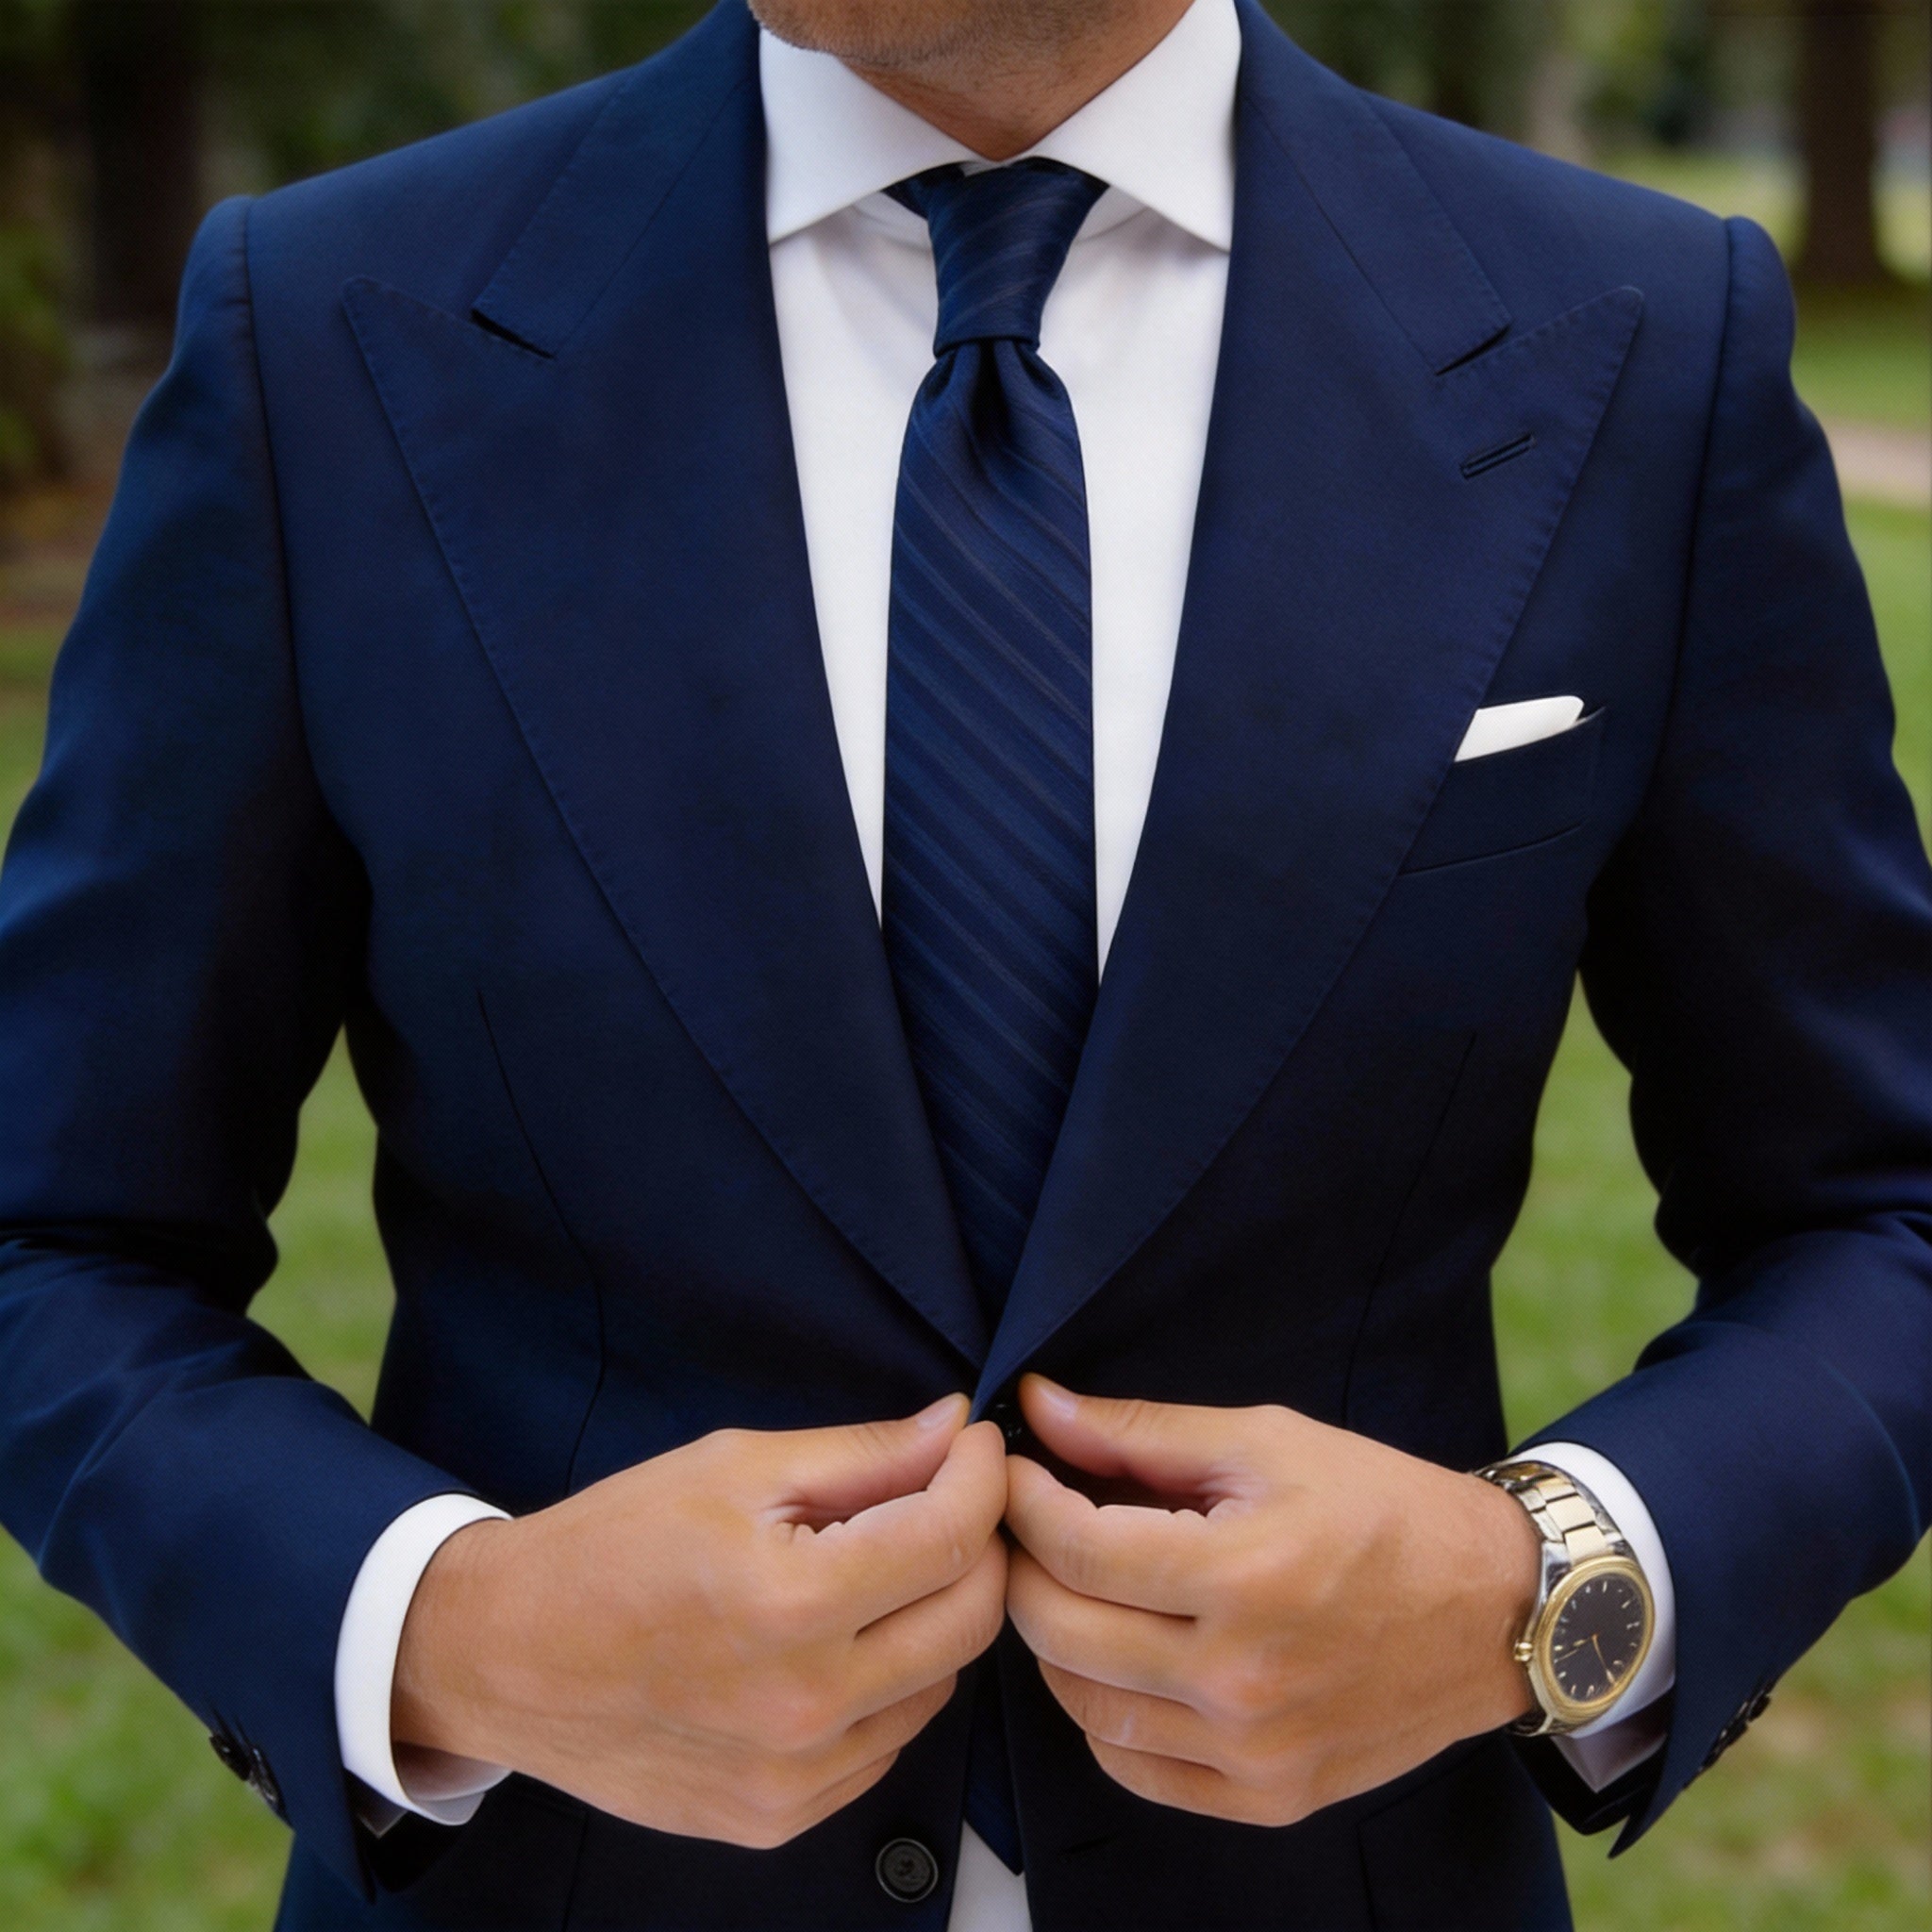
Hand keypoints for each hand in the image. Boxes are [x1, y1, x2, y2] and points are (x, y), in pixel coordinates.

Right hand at [392, 1397, 1007, 1846]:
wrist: (503, 1656)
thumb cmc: (610, 1546)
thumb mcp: (734, 1467)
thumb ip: (861, 1454)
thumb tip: (955, 1430)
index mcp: (790, 1603)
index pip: (951, 1538)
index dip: (982, 1477)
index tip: (975, 1446)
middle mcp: (803, 1705)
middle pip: (970, 1620)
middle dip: (977, 1544)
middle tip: (945, 1499)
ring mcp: (793, 1777)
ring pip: (939, 1686)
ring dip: (931, 1617)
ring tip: (875, 1570)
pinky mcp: (778, 1818)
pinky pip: (885, 1744)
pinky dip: (886, 1686)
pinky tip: (836, 1642)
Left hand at [1002, 1377, 1539, 1826]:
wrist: (1496, 1608)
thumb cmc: (1383, 1508)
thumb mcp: (1266, 1441)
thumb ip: (1141, 1433)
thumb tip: (1039, 1407)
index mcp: (1244, 1576)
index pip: (1076, 1548)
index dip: (1023, 1500)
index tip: (1011, 1469)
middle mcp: (1243, 1678)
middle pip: (1062, 1630)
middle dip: (1022, 1564)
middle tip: (1027, 1523)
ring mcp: (1255, 1750)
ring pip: (1083, 1707)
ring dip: (1054, 1640)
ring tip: (1070, 1585)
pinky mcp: (1269, 1797)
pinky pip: (1135, 1768)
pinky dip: (1102, 1715)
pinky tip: (1117, 1659)